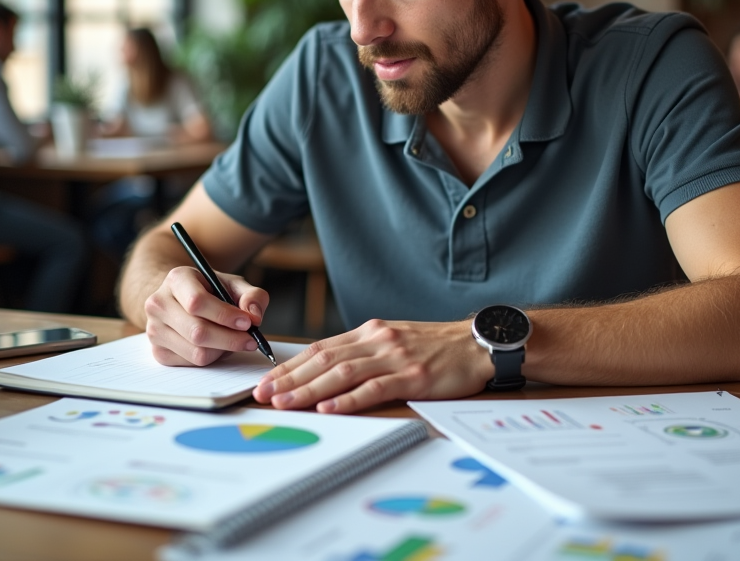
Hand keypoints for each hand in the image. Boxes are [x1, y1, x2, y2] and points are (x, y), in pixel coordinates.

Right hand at [143, 266, 269, 366]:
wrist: (182, 299)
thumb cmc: (210, 291)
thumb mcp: (233, 285)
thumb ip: (252, 295)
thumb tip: (254, 316)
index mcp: (176, 280)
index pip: (197, 302)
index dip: (225, 315)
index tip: (247, 322)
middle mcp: (159, 304)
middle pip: (197, 332)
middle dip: (230, 339)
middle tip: (250, 340)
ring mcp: (154, 329)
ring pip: (196, 352)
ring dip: (222, 350)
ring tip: (232, 340)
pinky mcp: (158, 351)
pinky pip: (191, 363)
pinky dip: (211, 358)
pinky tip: (216, 346)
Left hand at [252, 319, 491, 413]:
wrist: (476, 343)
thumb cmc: (435, 346)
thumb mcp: (393, 340)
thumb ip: (363, 353)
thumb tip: (326, 371)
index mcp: (370, 332)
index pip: (320, 349)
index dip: (290, 366)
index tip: (267, 380)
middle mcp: (377, 340)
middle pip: (324, 360)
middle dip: (290, 379)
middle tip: (263, 394)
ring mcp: (395, 357)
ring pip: (343, 373)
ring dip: (309, 389)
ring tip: (285, 402)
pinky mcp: (412, 375)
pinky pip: (374, 388)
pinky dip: (348, 399)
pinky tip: (329, 408)